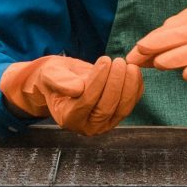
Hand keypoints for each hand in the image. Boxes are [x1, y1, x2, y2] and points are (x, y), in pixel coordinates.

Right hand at [0, 54, 144, 134]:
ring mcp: (105, 124)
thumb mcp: (50, 74)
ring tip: (128, 65)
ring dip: (129, 86)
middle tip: (118, 61)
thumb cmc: (56, 77)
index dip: (97, 81)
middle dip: (115, 83)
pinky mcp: (118, 116)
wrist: (66, 80)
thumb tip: (78, 88)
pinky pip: (131, 104)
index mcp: (68, 118)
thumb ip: (60, 81)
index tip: (104, 61)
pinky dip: (136, 88)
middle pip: (106, 108)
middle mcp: (87, 126)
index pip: (86, 102)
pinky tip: (134, 70)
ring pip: (122, 109)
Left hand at [126, 4, 186, 107]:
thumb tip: (136, 55)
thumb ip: (168, 41)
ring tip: (159, 64)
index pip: (171, 27)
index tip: (133, 53)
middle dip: (156, 45)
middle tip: (137, 55)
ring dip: (173, 58)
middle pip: (180, 35)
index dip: (150, 41)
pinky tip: (186, 75)